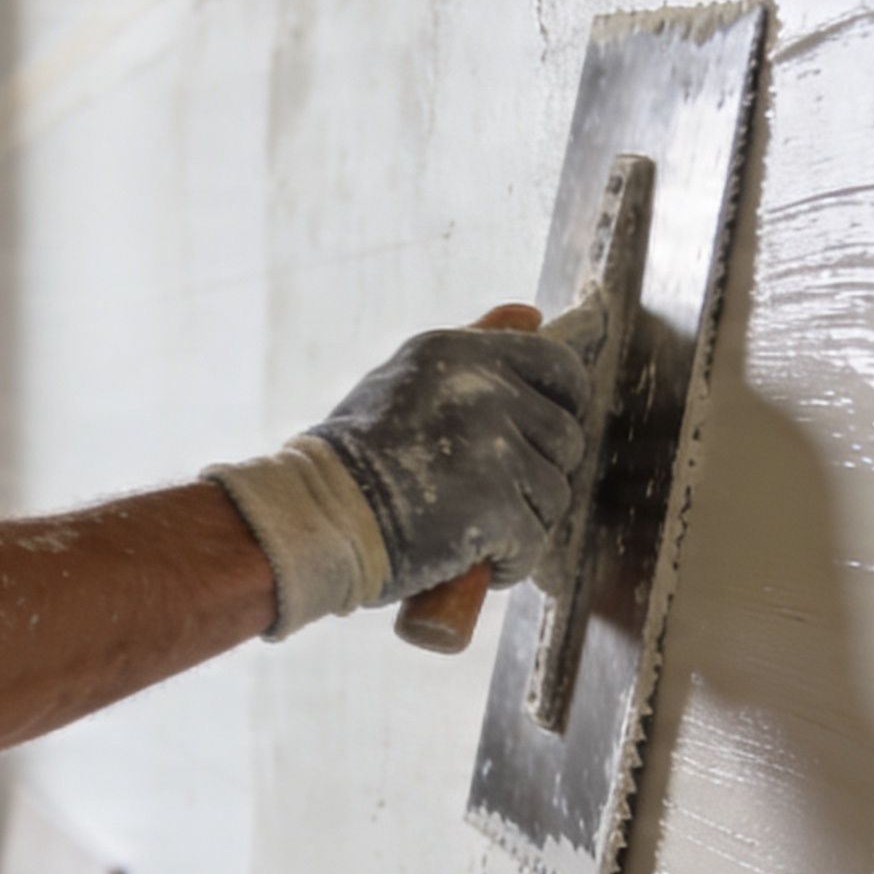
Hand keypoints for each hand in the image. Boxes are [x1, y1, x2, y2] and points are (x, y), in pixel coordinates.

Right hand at [302, 320, 589, 600]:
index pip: (558, 366)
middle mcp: (482, 392)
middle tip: (486, 492)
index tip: (537, 434)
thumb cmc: (353, 458)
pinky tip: (475, 558)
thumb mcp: (406, 379)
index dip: (562, 404)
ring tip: (472, 527)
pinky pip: (534, 541)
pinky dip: (510, 560)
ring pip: (554, 492)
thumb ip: (472, 346)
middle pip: (564, 438)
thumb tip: (532, 313)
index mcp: (460, 353)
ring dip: (524, 519)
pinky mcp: (495, 509)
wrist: (310, 518)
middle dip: (537, 471)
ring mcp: (492, 451)